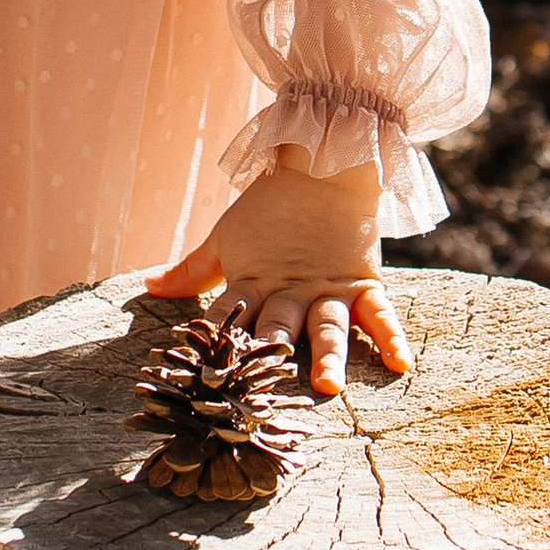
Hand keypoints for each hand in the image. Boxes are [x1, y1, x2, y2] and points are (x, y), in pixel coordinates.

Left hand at [147, 152, 409, 400]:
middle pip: (279, 325)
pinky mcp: (362, 282)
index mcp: (253, 281)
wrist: (324, 164)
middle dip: (271, 353)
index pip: (228, 314)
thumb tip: (148, 287)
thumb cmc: (269, 203)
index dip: (215, 339)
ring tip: (329, 385)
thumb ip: (191, 270)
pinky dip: (390, 336)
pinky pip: (379, 312)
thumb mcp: (226, 237)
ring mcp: (328, 288)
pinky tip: (400, 364)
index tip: (200, 370)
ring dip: (328, 355)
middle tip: (266, 385)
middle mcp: (291, 291)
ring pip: (327, 326)